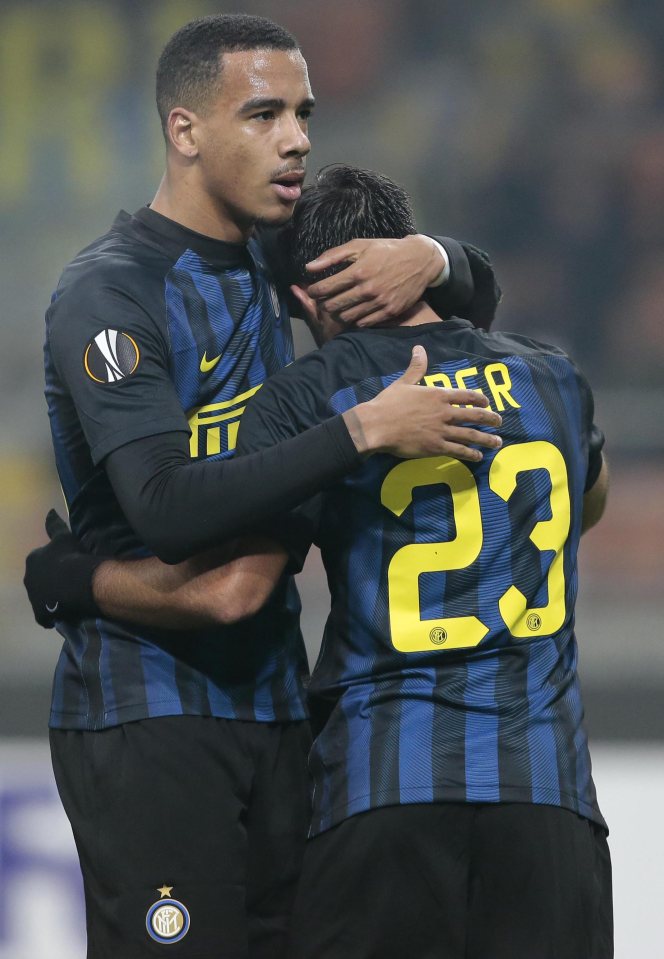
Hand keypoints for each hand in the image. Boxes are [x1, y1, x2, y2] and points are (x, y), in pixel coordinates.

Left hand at [23, 510, 102, 627]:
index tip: (66, 566)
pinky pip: (46, 615)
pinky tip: (66, 611)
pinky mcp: (40, 614)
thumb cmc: (71, 556)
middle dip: (50, 581)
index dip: (54, 564)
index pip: (41, 561)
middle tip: (68, 581)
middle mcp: (28, 578)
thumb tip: (49, 510)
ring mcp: (33, 598)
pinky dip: (54, 614)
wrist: (77, 582)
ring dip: (52, 597)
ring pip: (42, 597)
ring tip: (69, 597)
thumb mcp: (64, 536)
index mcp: (32, 559)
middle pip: (39, 580)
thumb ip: (54, 525)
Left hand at [305, 235, 443, 325]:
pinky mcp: (389, 311)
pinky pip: (364, 323)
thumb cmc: (385, 251)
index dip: (314, 291)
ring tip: (339, 305)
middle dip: (324, 303)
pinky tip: (355, 310)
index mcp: (358, 272)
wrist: (419, 260)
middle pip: (333, 306)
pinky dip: (356, 319)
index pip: (325, 288)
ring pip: (347, 317)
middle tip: (324, 299)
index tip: (312, 291)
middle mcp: (367, 289)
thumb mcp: (359, 246)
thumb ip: (332, 256)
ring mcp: (379, 302)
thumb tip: (308, 268)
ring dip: (339, 313)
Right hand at [343, 346, 502, 461]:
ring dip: (486, 439)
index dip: (480, 399)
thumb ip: (416, 367)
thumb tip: (419, 348)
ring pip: (470, 435)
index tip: (488, 403)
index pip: (466, 396)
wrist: (377, 425)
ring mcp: (441, 431)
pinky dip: (470, 454)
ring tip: (497, 442)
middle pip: (474, 416)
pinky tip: (478, 456)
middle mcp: (444, 413)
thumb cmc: (388, 403)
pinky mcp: (435, 447)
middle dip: (490, 419)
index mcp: (438, 395)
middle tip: (499, 422)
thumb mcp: (404, 382)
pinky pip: (458, 451)